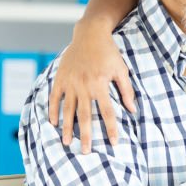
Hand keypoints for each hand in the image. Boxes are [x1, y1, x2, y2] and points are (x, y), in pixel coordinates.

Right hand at [48, 21, 136, 153]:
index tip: (113, 143)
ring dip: (67, 128)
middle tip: (85, 152)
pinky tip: (52, 124)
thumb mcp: (121, 69)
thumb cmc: (109, 52)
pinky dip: (52, 111)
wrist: (90, 34)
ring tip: (66, 143)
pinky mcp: (60, 79)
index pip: (107, 112)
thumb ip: (126, 90)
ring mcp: (70, 83)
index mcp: (100, 84)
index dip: (111, 128)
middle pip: (85, 116)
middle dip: (85, 135)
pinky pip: (54, 98)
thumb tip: (132, 110)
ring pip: (67, 110)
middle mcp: (84, 86)